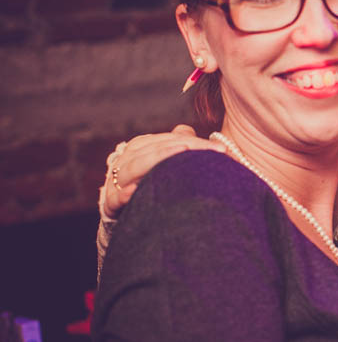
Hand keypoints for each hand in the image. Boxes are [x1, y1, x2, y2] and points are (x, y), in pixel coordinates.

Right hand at [101, 125, 225, 218]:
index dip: (196, 143)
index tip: (222, 149)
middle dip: (183, 148)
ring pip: (134, 166)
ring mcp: (116, 180)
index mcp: (141, 146)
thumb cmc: (150, 183)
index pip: (170, 140)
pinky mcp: (110, 203)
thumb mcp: (164, 162)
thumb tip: (186, 129)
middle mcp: (127, 159)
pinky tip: (135, 191)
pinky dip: (124, 194)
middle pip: (155, 150)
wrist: (126, 212)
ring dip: (156, 160)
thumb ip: (176, 143)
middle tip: (211, 152)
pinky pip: (114, 197)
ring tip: (181, 153)